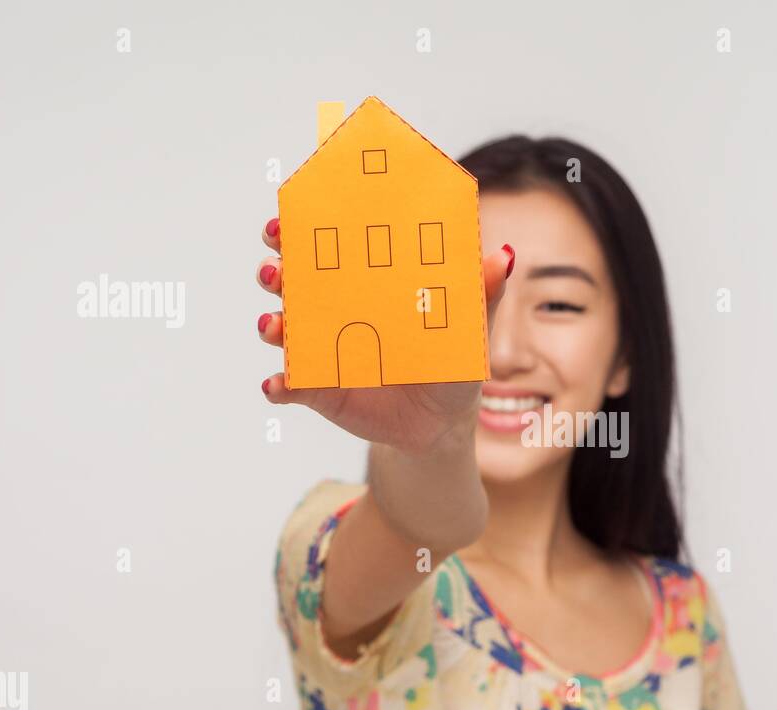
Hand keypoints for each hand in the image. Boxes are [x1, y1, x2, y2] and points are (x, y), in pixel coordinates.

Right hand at [256, 217, 512, 452]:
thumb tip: (504, 256)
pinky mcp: (315, 391)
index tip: (286, 218)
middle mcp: (331, 311)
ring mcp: (319, 351)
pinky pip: (288, 385)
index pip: (324, 248)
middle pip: (290, 282)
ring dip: (272, 324)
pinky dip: (279, 384)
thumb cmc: (450, 363)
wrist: (441, 423)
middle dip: (275, 269)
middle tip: (275, 268)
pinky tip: (278, 384)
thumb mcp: (468, 329)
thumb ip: (481, 294)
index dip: (299, 230)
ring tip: (276, 325)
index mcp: (362, 284)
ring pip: (281, 330)